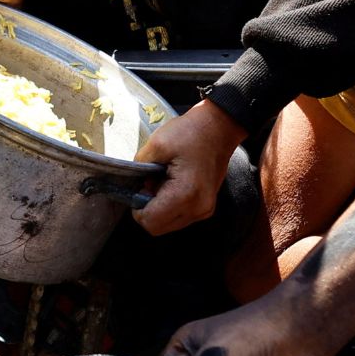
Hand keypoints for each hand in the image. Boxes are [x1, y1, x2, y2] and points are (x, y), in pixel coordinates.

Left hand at [132, 100, 246, 234]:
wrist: (219, 127)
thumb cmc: (190, 132)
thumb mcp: (156, 144)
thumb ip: (138, 169)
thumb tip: (135, 186)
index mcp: (185, 194)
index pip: (149, 222)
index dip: (137, 207)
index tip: (141, 186)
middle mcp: (198, 209)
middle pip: (158, 228)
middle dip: (148, 209)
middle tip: (150, 183)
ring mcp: (204, 210)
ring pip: (168, 224)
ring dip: (159, 208)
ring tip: (163, 182)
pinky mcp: (206, 207)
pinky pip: (179, 217)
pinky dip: (170, 206)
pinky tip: (173, 185)